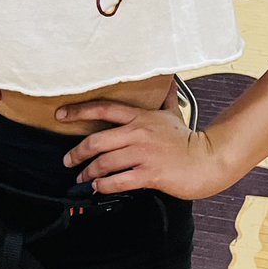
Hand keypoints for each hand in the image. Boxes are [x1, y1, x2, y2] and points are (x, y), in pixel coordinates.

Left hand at [58, 86, 227, 198]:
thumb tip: (168, 80)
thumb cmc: (187, 138)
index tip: (61, 114)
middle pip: (97, 140)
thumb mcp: (173, 113)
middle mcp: (137, 133)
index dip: (79, 111)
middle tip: (68, 160)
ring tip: (82, 177)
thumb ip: (165, 97)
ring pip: (105, 162)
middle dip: (78, 151)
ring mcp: (143, 154)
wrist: (206, 160)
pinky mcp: (149, 174)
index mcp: (140, 117)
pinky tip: (98, 188)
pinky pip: (119, 180)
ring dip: (88, 172)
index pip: (103, 109)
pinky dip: (104, 185)